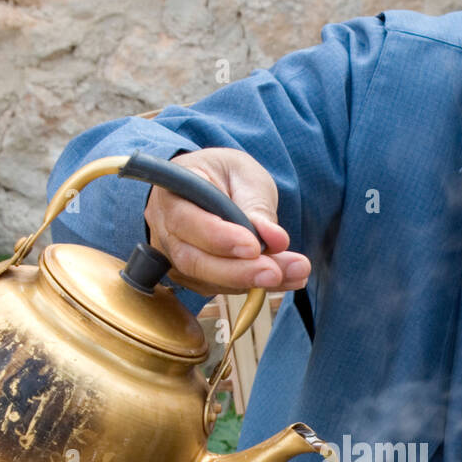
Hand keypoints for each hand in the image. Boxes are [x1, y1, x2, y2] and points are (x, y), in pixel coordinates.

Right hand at [143, 146, 311, 297]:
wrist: (212, 186)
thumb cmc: (223, 174)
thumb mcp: (243, 174)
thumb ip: (256, 205)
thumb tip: (275, 239)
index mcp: (172, 193)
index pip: (186, 221)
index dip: (219, 238)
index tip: (254, 246)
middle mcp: (166, 230)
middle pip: (193, 261)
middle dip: (238, 271)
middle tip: (275, 272)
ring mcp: (176, 258)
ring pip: (208, 280)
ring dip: (254, 281)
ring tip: (295, 273)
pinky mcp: (194, 277)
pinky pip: (222, 288)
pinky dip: (256, 286)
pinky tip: (287, 278)